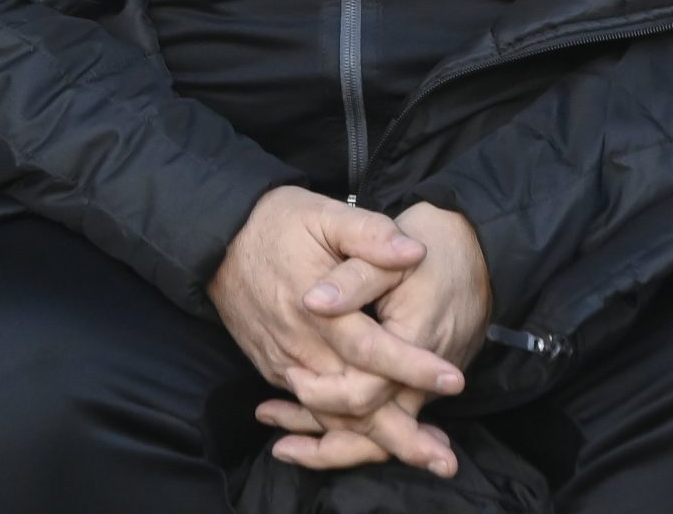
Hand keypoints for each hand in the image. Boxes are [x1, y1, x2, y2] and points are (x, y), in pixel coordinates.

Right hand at [209, 188, 466, 474]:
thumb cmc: (278, 222)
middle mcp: (300, 345)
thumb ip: (369, 234)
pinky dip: (345, 430)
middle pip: (354, 402)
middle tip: (445, 457)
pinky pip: (312, 409)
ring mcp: (284, 363)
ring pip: (333, 416)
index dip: (413, 367)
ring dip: (376, 440)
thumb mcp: (325, 214)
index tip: (454, 380)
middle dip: (400, 434)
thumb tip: (413, 252)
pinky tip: (378, 438)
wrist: (219, 239)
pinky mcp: (274, 369)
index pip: (372, 349)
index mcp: (317, 308)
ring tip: (422, 453)